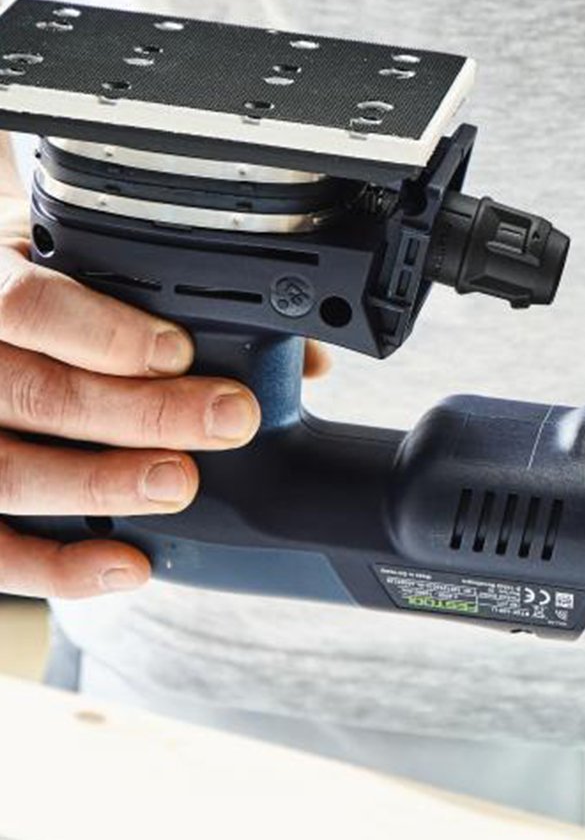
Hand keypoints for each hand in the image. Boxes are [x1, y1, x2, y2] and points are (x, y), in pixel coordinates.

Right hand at [0, 184, 265, 598]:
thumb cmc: (37, 304)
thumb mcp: (79, 272)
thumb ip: (169, 304)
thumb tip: (301, 362)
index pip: (25, 306)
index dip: (106, 333)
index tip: (181, 351)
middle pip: (38, 394)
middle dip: (142, 412)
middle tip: (226, 419)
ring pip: (9, 472)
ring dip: (103, 484)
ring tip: (180, 483)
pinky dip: (57, 566)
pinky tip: (128, 564)